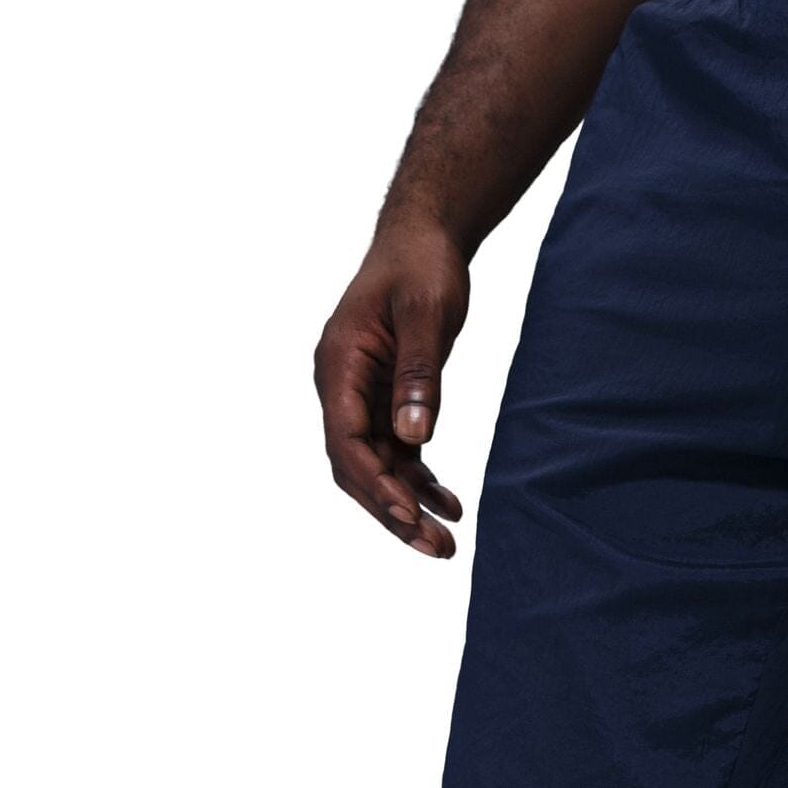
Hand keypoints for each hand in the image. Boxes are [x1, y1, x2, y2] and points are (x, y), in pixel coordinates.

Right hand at [315, 223, 470, 554]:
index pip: (346, 442)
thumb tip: (414, 438)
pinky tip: (449, 503)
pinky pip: (395, 449)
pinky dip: (418, 478)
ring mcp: (359, 395)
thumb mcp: (427, 316)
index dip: (376, 484)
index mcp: (338, 365)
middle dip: (392, 510)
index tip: (409, 515)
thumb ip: (418, 376)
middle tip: (437, 549)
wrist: (422, 238)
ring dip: (407, 502)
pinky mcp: (383, 397)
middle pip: (356, 465)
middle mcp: (340, 386)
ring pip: (375, 464)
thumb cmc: (423, 268)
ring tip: (446, 541)